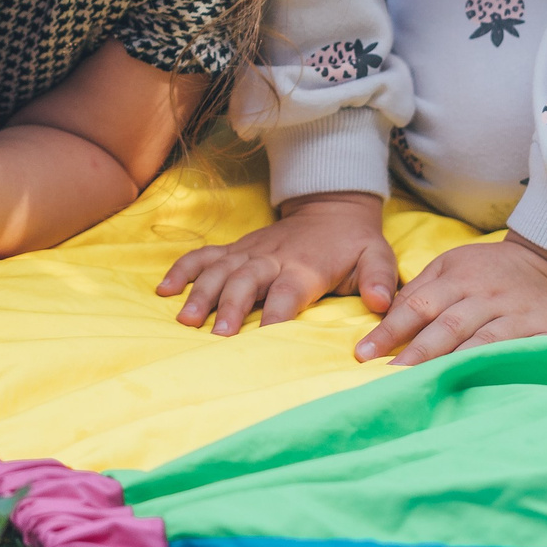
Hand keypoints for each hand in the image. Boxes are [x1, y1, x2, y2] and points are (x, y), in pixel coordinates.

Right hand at [157, 190, 396, 334]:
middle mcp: (272, 258)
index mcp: (306, 267)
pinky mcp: (236, 249)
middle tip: (217, 335)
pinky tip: (164, 290)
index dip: (277, 315)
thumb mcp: (377, 257)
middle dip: (230, 307)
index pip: (289, 293)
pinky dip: (182, 270)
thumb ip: (380, 280)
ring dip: (200, 293)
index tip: (265, 339)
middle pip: (245, 281)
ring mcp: (249, 252)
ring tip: (185, 320)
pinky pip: (204, 256)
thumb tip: (382, 304)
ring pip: (219, 270)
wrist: (330, 207)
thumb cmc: (354, 242)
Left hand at [354, 234, 546, 365]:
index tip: (363, 354)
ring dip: (453, 364)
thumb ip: (421, 290)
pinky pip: (520, 352)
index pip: (417, 305)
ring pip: (480, 341)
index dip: (389, 330)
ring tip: (427, 386)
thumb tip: (384, 317)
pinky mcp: (544, 332)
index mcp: (457, 276)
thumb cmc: (492, 270)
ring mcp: (515, 314)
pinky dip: (500, 367)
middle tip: (387, 378)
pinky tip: (481, 384)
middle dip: (416, 353)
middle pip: (446, 326)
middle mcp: (483, 295)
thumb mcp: (453, 265)